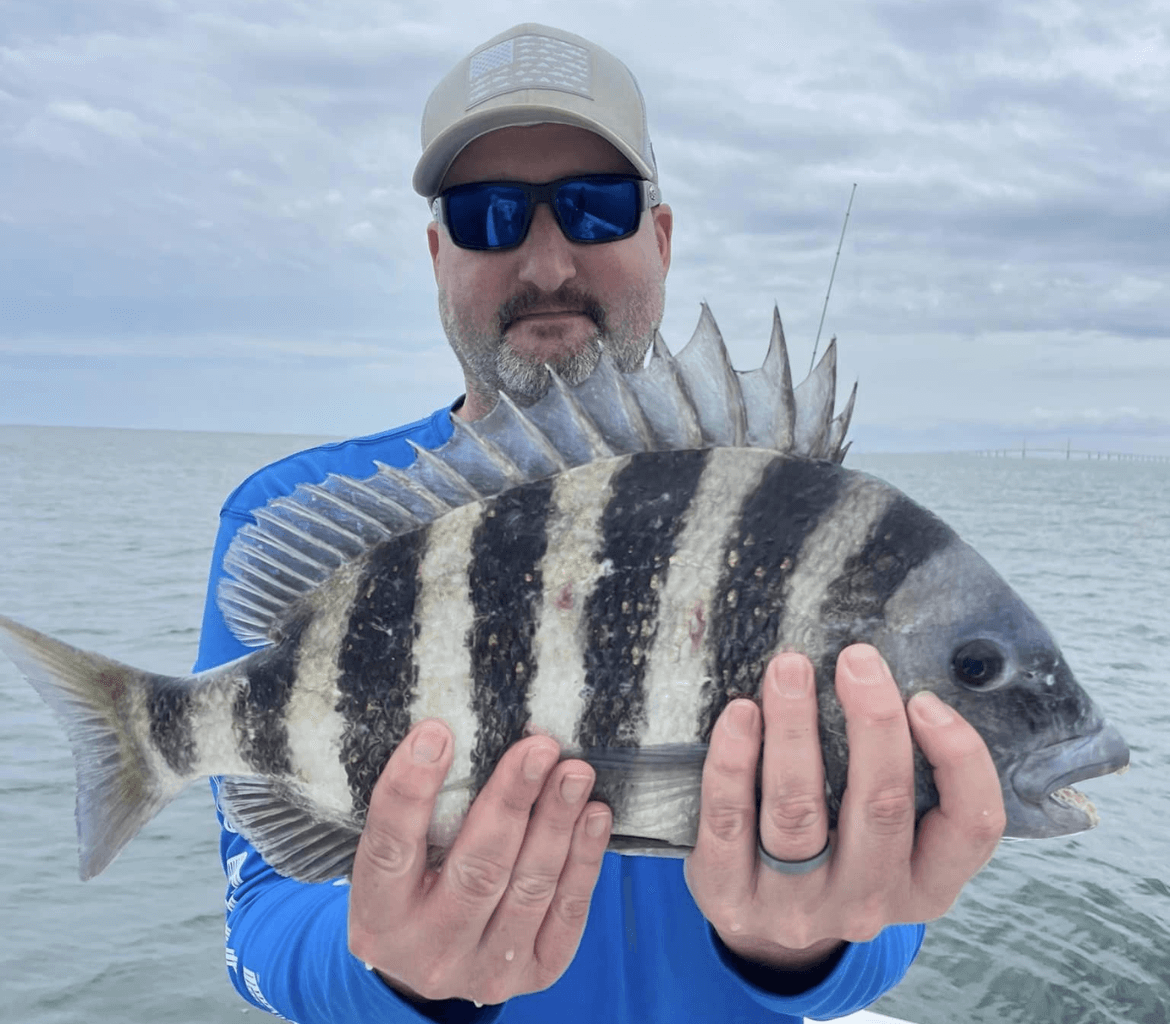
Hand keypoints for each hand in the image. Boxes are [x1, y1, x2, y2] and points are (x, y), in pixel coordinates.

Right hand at [348, 721, 611, 1004]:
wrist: (429, 968)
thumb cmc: (410, 891)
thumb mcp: (392, 862)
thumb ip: (419, 815)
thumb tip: (463, 732)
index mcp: (379, 916)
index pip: (391, 848)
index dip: (411, 790)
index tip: (437, 732)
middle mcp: (429, 949)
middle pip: (477, 871)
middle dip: (511, 802)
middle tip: (538, 748)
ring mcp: (485, 968)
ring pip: (529, 889)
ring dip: (557, 823)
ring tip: (575, 772)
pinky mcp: (534, 974)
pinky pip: (566, 913)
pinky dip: (583, 861)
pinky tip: (594, 816)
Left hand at [684, 644, 1005, 972]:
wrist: (762, 927)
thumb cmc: (837, 852)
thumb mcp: (891, 839)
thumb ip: (905, 779)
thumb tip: (893, 680)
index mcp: (926, 884)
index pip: (972, 826)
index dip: (959, 758)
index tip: (924, 699)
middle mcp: (868, 900)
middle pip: (882, 806)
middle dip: (872, 721)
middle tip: (856, 660)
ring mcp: (798, 905)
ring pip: (799, 810)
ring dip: (794, 729)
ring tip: (788, 670)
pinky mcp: (733, 896)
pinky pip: (730, 821)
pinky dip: (734, 762)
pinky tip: (740, 714)